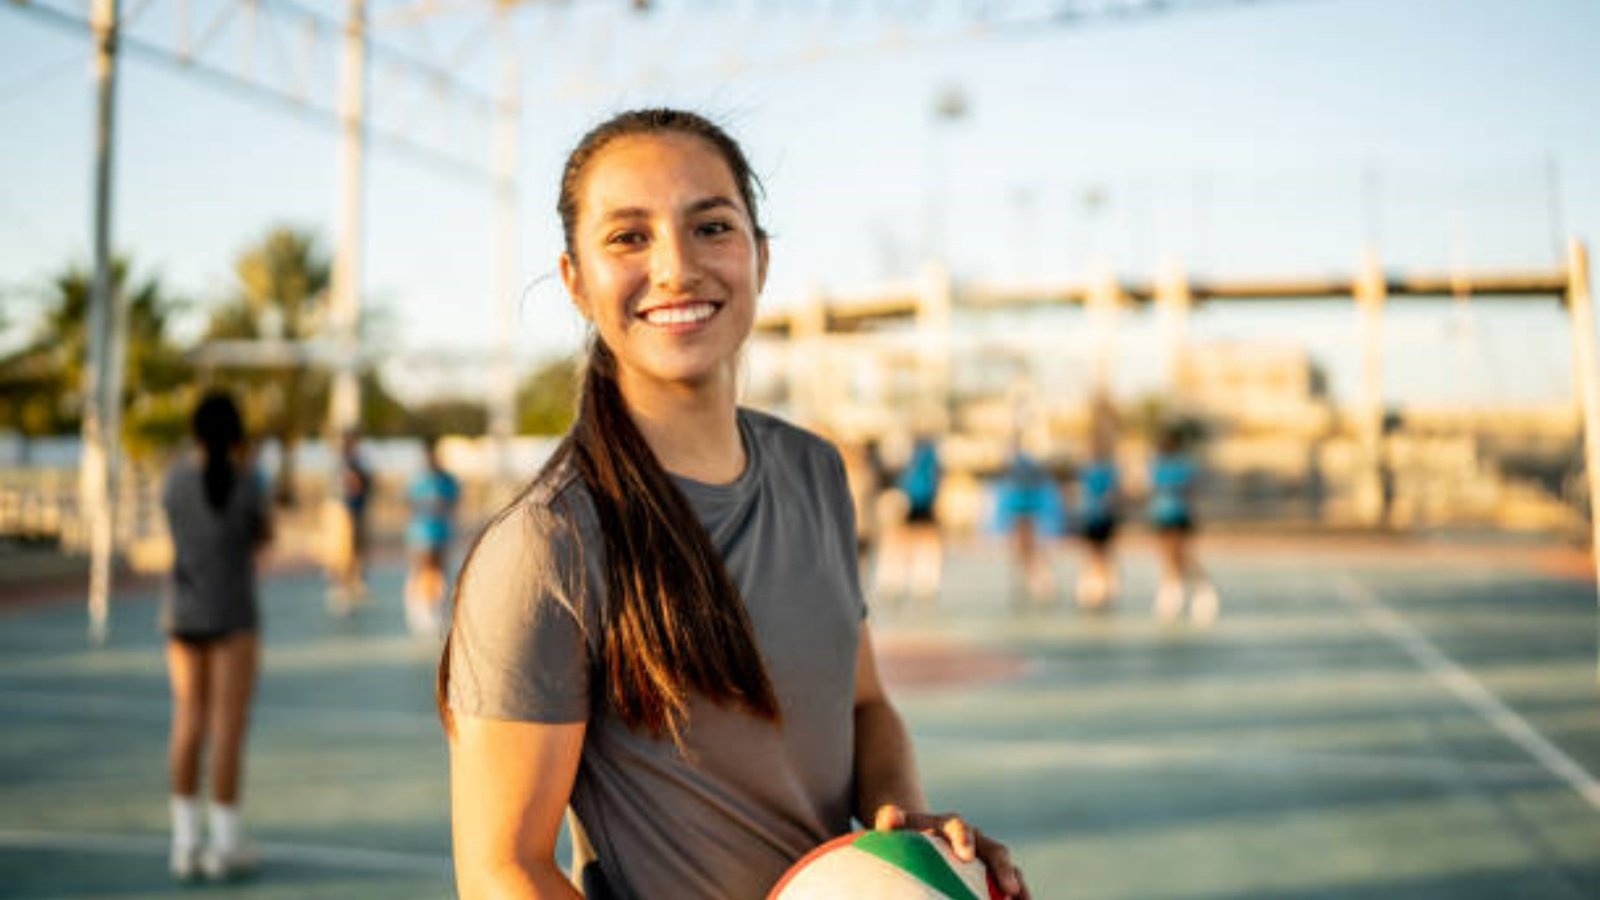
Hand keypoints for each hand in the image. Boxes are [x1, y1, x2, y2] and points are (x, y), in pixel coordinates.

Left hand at [872, 804, 1029, 898]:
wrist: (921, 837)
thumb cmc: (906, 834)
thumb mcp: (896, 825)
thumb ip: (892, 820)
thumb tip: (890, 816)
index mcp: (953, 825)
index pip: (960, 828)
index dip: (964, 840)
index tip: (966, 855)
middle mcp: (977, 838)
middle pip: (995, 850)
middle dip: (1003, 869)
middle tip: (1009, 889)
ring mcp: (987, 856)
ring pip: (1008, 869)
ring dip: (1018, 885)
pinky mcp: (992, 872)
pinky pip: (1008, 884)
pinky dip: (1016, 895)